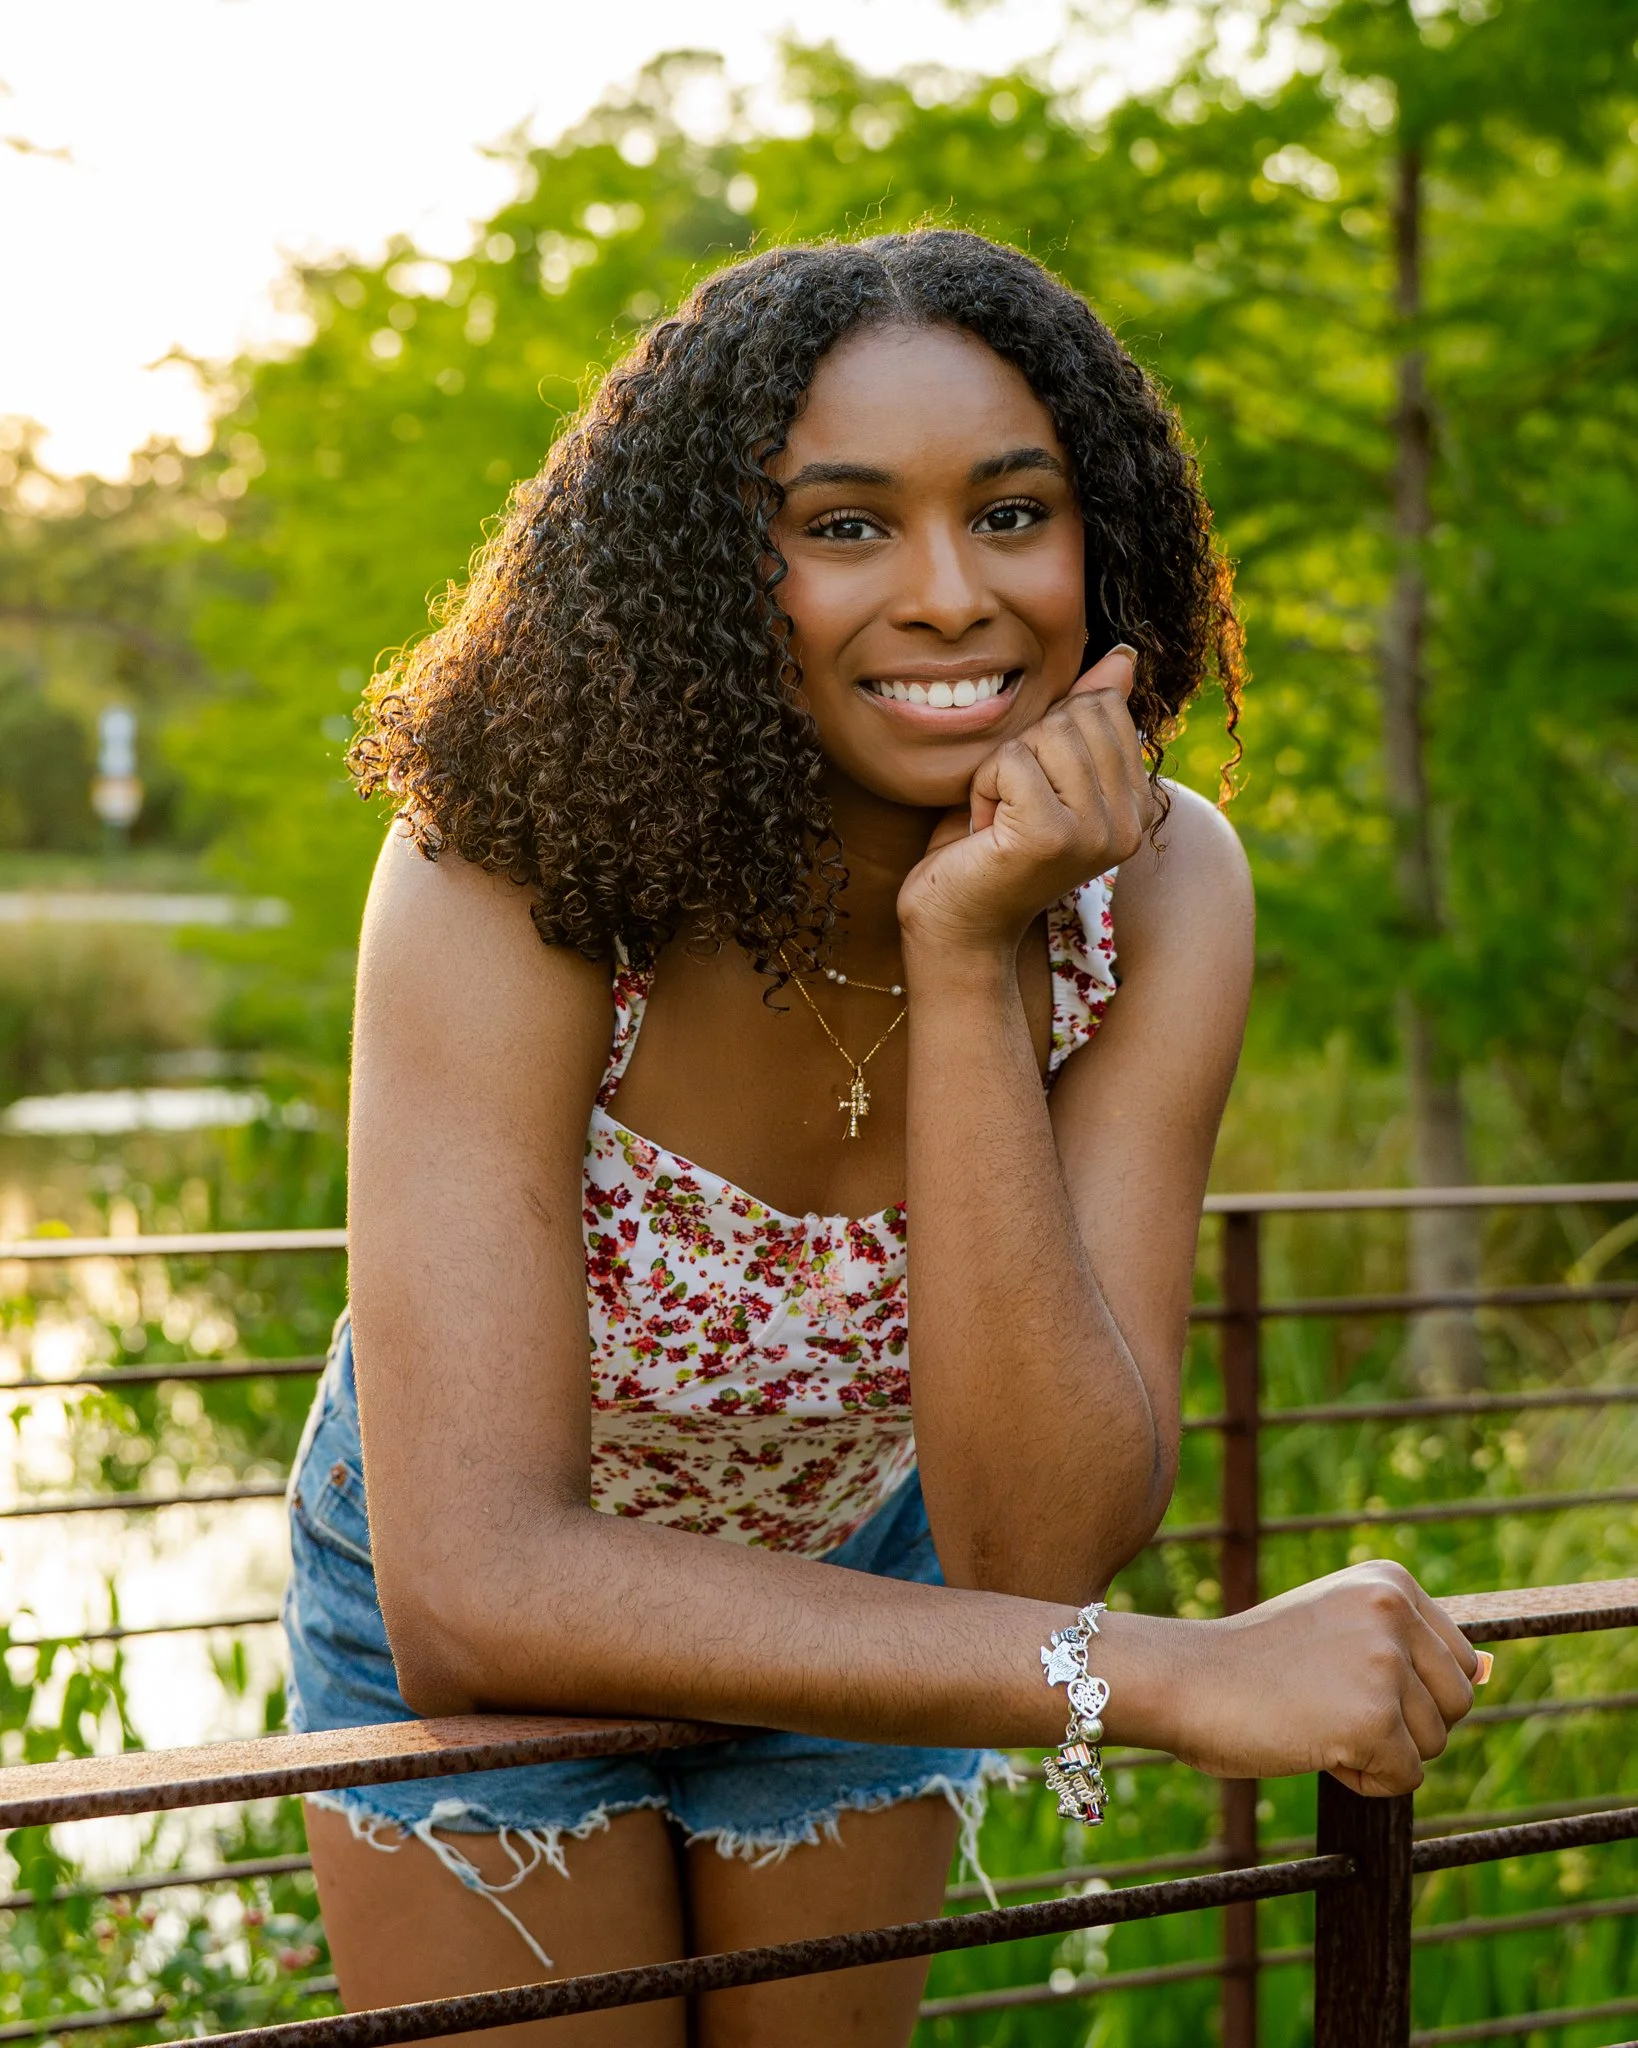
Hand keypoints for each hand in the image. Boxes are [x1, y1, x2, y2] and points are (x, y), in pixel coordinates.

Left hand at [896, 646, 1152, 956]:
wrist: (956, 925)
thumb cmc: (988, 848)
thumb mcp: (1040, 771)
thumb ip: (1083, 716)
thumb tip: (1124, 656)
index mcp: (1138, 804)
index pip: (1103, 708)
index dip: (1046, 735)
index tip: (1030, 794)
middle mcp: (1130, 821)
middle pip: (1075, 716)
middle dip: (1024, 748)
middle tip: (1010, 807)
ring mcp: (1097, 831)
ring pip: (1044, 734)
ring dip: (1000, 769)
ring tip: (998, 819)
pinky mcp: (1053, 835)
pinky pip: (1011, 760)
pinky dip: (982, 787)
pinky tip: (984, 832)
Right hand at [1167, 1561, 1480, 1796]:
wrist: (1186, 1680)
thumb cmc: (1255, 1660)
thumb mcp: (1337, 1627)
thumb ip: (1405, 1643)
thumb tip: (1488, 1672)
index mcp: (1389, 1581)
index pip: (1457, 1660)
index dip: (1410, 1690)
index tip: (1350, 1682)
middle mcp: (1393, 1611)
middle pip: (1456, 1705)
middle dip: (1404, 1724)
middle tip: (1330, 1705)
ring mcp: (1384, 1664)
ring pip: (1433, 1744)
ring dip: (1381, 1751)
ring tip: (1316, 1719)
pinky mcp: (1373, 1720)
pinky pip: (1405, 1779)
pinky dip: (1364, 1779)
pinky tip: (1313, 1745)